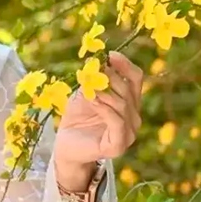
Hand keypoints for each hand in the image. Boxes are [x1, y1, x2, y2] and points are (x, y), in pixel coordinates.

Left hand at [55, 52, 143, 188]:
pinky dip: (104, 108)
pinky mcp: (118, 146)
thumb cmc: (76, 120)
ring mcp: (129, 133)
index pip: (136, 79)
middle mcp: (134, 118)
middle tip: (94, 70)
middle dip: (111, 77)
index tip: (109, 54)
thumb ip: (93, 81)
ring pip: (123, 105)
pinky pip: (116, 122)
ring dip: (105, 92)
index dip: (125, 65)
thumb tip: (96, 61)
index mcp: (129, 103)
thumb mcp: (84, 95)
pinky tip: (92, 100)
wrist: (64, 147)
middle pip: (128, 90)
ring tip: (89, 86)